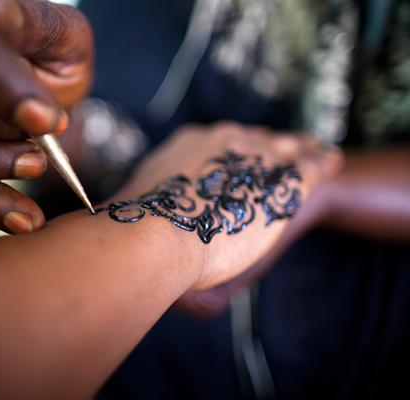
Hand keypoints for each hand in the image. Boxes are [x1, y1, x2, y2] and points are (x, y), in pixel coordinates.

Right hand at [108, 122, 342, 290]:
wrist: (157, 232)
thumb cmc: (139, 224)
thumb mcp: (139, 203)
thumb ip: (150, 200)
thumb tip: (131, 215)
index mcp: (192, 142)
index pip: (223, 141)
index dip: (235, 154)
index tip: (240, 165)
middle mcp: (226, 138)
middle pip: (256, 138)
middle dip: (268, 149)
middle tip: (281, 158)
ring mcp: (257, 153)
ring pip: (287, 145)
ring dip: (298, 151)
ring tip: (312, 154)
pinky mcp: (285, 177)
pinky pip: (313, 162)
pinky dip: (322, 162)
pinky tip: (329, 163)